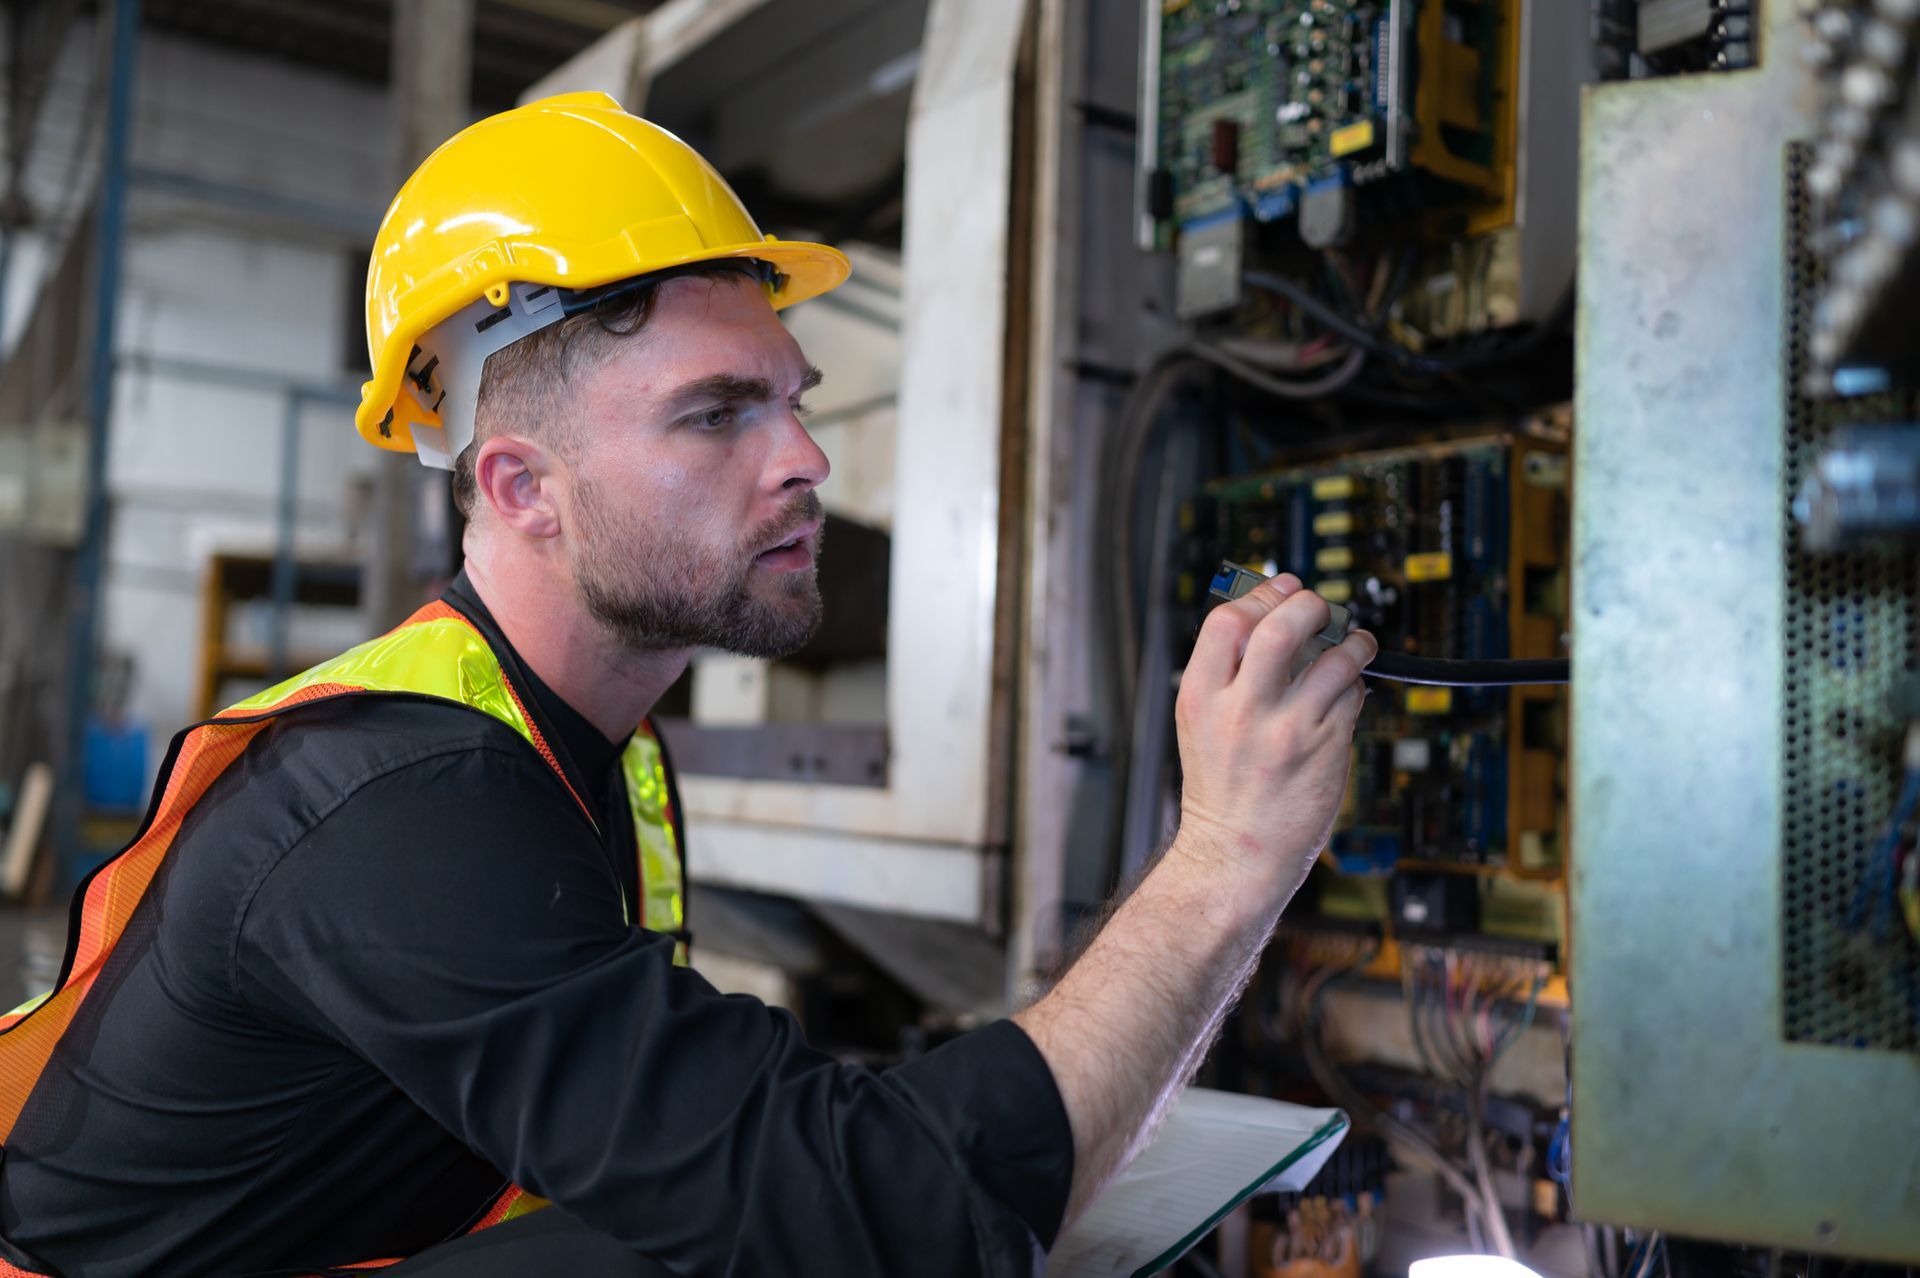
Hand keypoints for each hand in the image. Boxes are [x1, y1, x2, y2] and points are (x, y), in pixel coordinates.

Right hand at [1169, 573, 1376, 902]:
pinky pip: (1352, 697)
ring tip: (1355, 644)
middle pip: (1282, 626)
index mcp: (1201, 697)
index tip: (1284, 585)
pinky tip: (1346, 694)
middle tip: (1320, 608)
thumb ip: (1227, 672)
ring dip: (1353, 642)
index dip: (1262, 594)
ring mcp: (1287, 730)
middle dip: (1309, 604)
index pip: (1229, 620)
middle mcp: (1242, 710)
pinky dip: (1355, 687)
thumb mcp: (1201, 722)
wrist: (1236, 853)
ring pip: (1334, 658)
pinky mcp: (1325, 749)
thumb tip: (1270, 617)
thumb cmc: (1220, 789)